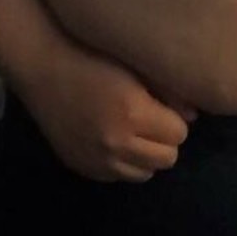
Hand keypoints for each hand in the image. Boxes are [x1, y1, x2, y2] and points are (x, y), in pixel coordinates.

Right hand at [16, 41, 195, 182]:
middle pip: (167, 159)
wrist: (43, 67)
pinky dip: (122, 163)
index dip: (175, 120)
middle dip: (166, 140)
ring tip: (134, 133)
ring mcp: (96, 160)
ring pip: (144, 174)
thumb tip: (193, 116)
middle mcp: (115, 143)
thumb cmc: (94, 58)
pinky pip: (117, 178)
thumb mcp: (136, 67)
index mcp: (133, 113)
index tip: (163, 108)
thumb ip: (169, 92)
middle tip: (152, 122)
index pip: (179, 134)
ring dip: (146, 156)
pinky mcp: (81, 167)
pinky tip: (113, 141)